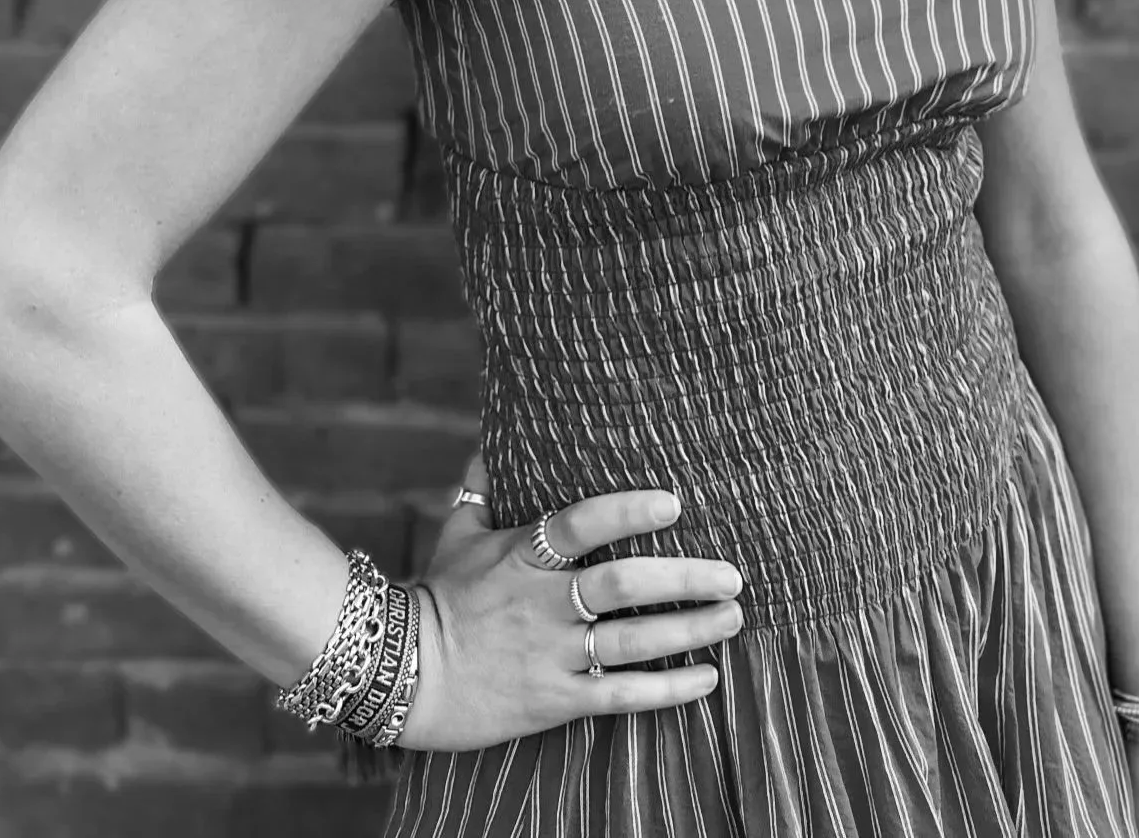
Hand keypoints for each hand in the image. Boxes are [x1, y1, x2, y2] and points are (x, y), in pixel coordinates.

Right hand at [397, 453, 742, 752]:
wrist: (405, 677)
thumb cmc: (438, 596)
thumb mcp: (457, 533)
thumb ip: (483, 486)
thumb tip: (494, 437)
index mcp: (522, 556)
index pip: (579, 526)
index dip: (625, 512)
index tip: (673, 503)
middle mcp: (543, 604)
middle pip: (621, 587)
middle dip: (682, 580)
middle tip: (731, 573)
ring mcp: (552, 655)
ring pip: (632, 642)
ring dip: (690, 630)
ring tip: (734, 615)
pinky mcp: (556, 701)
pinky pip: (620, 697)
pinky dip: (669, 690)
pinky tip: (709, 678)